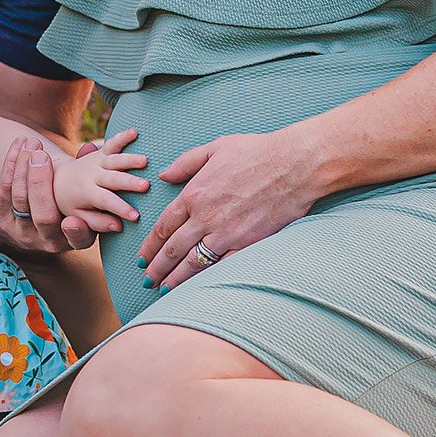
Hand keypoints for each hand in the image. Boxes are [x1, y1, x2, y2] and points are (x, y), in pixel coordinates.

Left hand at [0, 136, 122, 252]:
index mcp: (74, 238)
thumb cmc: (64, 196)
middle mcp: (47, 240)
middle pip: (44, 217)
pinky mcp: (0, 221)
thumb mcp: (78, 191)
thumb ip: (86, 172)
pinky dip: (11, 164)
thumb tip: (88, 148)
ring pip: (20, 199)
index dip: (76, 232)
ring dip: (24, 167)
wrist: (29, 209)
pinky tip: (19, 145)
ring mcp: (21, 233)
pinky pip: (4, 190)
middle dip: (40, 184)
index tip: (72, 219)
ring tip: (31, 143)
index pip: (78, 240)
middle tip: (41, 157)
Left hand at [51, 129, 148, 228]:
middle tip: (146, 186)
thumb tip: (117, 226)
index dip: (120, 208)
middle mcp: (92, 176)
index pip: (105, 201)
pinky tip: (135, 132)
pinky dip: (122, 137)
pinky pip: (111, 144)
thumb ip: (97, 222)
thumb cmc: (73, 204)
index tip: (136, 216)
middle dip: (129, 182)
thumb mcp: (79, 217)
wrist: (57, 180)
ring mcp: (97, 162)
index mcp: (87, 194)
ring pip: (114, 160)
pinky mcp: (101, 153)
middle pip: (112, 179)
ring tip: (145, 160)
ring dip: (129, 159)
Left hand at [138, 131, 319, 289]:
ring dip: (175, 278)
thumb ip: (186, 163)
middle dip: (156, 267)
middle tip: (146, 280)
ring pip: (192, 263)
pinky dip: (204, 279)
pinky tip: (196, 287)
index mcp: (193, 194)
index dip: (150, 245)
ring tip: (163, 289)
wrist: (294, 166)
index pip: (163, 226)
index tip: (141, 257)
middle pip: (172, 249)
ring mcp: (225, 233)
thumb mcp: (215, 148)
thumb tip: (164, 175)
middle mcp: (204, 217)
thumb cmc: (257, 151)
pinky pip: (220, 266)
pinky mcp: (246, 244)